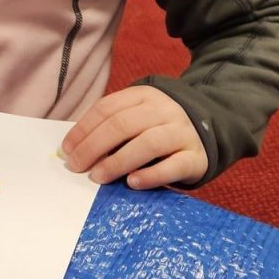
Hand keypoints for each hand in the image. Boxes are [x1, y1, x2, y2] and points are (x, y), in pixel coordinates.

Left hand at [61, 85, 207, 190]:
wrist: (213, 128)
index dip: (83, 129)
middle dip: (93, 146)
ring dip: (117, 161)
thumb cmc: (160, 127)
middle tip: (76, 166)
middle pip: (122, 124)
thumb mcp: (138, 117)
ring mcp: (182, 132)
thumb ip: (111, 128)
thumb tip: (73, 150)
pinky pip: (173, 166)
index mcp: (144, 96)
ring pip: (147, 143)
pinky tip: (132, 183)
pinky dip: (151, 175)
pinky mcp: (196, 157)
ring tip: (98, 177)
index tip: (66, 150)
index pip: (107, 109)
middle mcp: (164, 110)